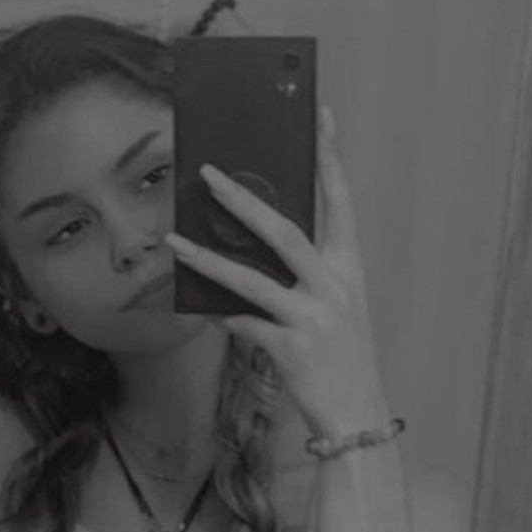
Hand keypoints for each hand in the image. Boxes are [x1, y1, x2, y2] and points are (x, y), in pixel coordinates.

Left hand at [164, 107, 392, 440]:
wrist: (357, 415)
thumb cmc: (341, 355)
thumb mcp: (336, 306)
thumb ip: (304, 274)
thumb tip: (252, 245)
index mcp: (350, 268)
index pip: (341, 201)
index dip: (331, 157)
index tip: (322, 116)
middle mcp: (335, 287)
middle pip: (285, 232)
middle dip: (243, 201)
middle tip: (209, 174)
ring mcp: (314, 318)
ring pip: (251, 280)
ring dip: (207, 260)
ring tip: (174, 242)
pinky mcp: (291, 349)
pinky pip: (242, 324)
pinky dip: (219, 316)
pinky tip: (200, 309)